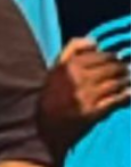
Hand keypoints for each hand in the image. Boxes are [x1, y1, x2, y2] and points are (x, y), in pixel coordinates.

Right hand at [38, 37, 130, 160]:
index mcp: (68, 65)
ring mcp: (87, 96)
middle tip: (127, 68)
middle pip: (109, 68)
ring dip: (125, 80)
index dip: (111, 56)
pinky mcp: (93, 112)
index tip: (117, 58)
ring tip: (129, 79)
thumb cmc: (52, 93)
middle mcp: (78, 78)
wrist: (45, 124)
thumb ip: (73, 49)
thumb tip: (95, 41)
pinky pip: (114, 101)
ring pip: (114, 83)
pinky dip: (124, 96)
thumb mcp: (56, 66)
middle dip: (121, 67)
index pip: (98, 55)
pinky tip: (128, 94)